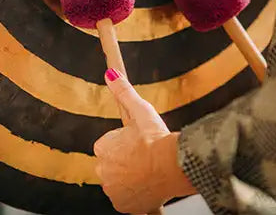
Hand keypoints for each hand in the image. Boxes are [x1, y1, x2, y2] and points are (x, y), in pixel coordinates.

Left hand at [94, 69, 195, 213]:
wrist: (172, 165)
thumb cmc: (157, 139)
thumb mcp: (141, 110)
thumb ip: (124, 92)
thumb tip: (111, 74)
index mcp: (102, 148)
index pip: (109, 146)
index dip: (126, 144)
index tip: (139, 144)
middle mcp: (102, 170)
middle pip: (113, 165)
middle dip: (126, 162)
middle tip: (145, 157)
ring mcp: (112, 190)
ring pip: (120, 182)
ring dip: (131, 178)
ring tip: (149, 170)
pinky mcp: (123, 205)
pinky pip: (127, 199)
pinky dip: (135, 195)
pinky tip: (148, 184)